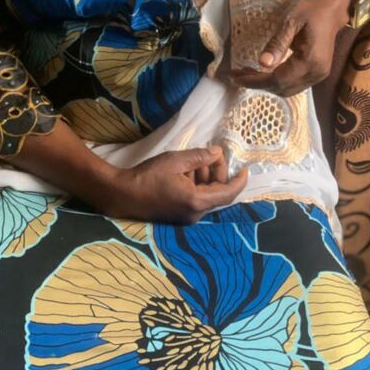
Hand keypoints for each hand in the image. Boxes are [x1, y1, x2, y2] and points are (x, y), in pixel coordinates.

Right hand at [96, 146, 248, 223]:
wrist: (123, 194)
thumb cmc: (148, 176)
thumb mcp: (175, 160)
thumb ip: (199, 157)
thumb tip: (218, 153)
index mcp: (197, 201)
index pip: (228, 193)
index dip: (239, 181)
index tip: (245, 168)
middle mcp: (196, 213)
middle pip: (217, 192)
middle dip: (216, 171)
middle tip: (209, 153)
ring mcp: (187, 216)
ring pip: (206, 194)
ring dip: (203, 176)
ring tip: (190, 160)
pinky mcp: (179, 215)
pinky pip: (196, 198)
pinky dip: (195, 184)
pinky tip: (184, 170)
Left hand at [231, 0, 350, 95]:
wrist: (333, 9)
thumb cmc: (311, 10)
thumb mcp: (291, 21)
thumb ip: (277, 43)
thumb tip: (262, 63)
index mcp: (310, 61)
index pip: (278, 79)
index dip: (255, 81)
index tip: (236, 76)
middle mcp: (315, 74)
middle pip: (282, 88)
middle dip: (257, 84)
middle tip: (237, 74)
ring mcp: (318, 76)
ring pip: (287, 89)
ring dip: (266, 85)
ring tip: (246, 74)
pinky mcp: (317, 73)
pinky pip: (294, 84)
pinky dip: (277, 82)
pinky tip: (264, 73)